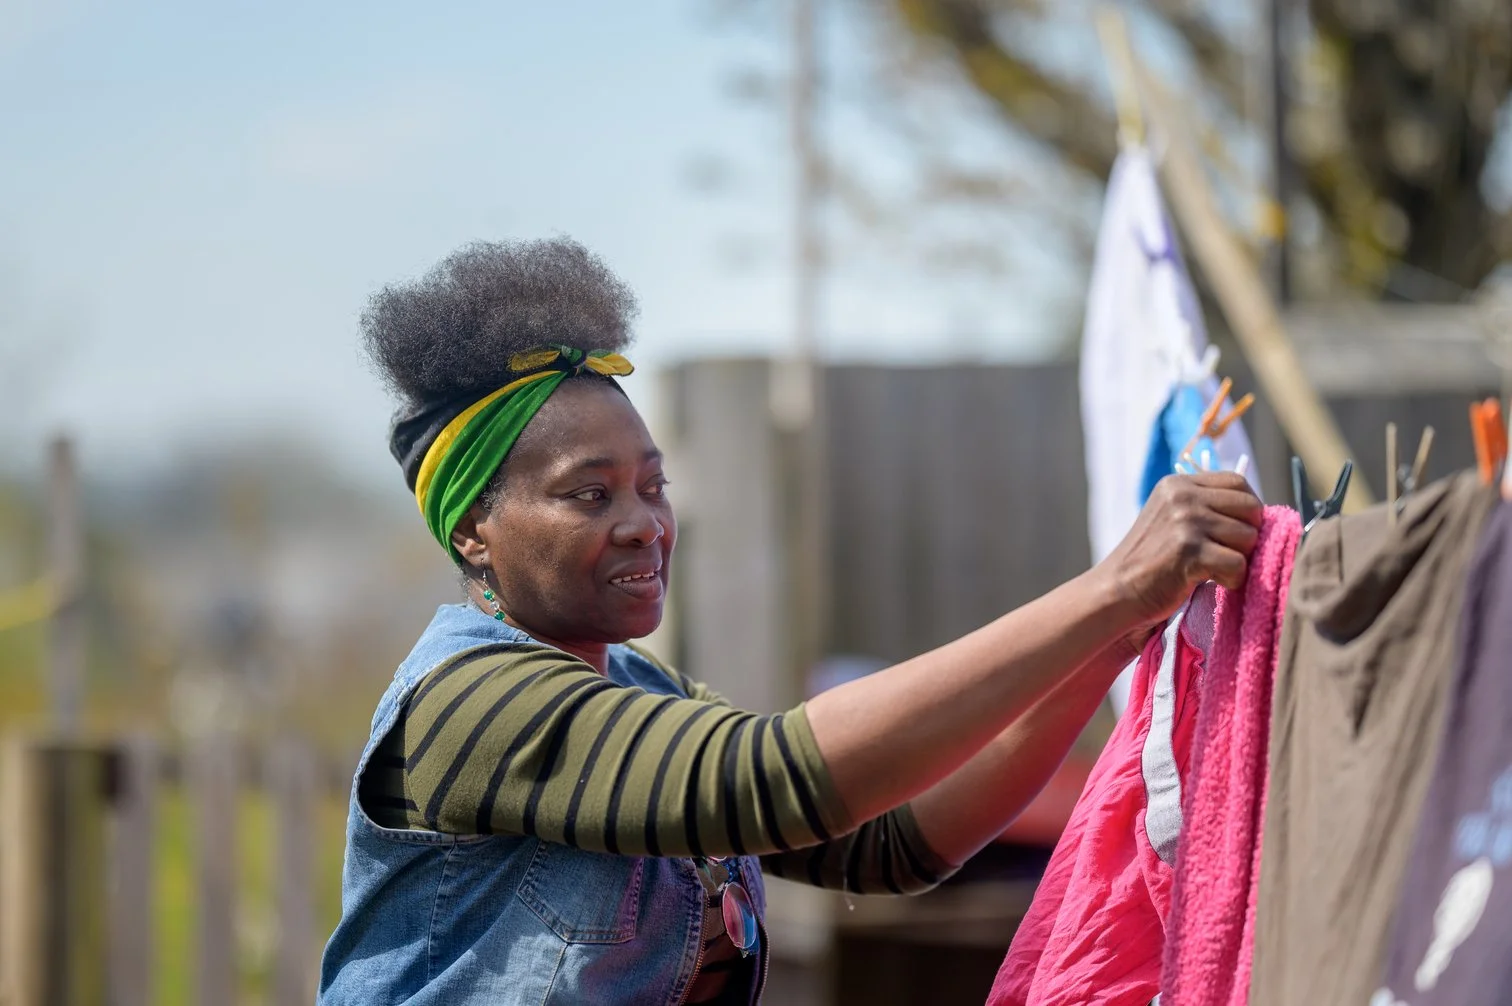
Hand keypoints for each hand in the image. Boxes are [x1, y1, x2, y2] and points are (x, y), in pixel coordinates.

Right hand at [1096, 472, 1263, 639]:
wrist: (1117, 590)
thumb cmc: (1150, 560)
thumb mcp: (1171, 517)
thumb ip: (1205, 506)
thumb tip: (1258, 512)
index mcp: (1178, 483)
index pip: (1238, 482)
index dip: (1247, 509)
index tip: (1235, 531)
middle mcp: (1182, 496)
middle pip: (1251, 508)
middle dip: (1248, 535)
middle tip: (1227, 553)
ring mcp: (1185, 522)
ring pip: (1249, 537)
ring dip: (1239, 560)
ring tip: (1212, 569)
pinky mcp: (1189, 551)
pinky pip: (1238, 564)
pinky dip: (1231, 580)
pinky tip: (1211, 581)